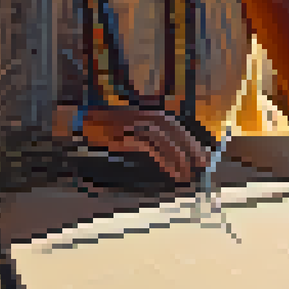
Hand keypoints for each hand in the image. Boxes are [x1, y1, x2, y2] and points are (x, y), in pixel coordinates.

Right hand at [68, 106, 211, 185]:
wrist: (83, 121)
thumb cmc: (109, 126)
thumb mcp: (134, 128)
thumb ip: (152, 136)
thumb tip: (173, 150)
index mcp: (153, 115)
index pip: (178, 128)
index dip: (192, 141)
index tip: (204, 155)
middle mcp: (148, 117)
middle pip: (177, 132)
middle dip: (193, 149)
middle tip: (204, 165)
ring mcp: (138, 125)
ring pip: (167, 141)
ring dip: (180, 158)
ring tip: (187, 174)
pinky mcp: (128, 136)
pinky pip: (152, 149)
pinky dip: (165, 160)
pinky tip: (172, 172)